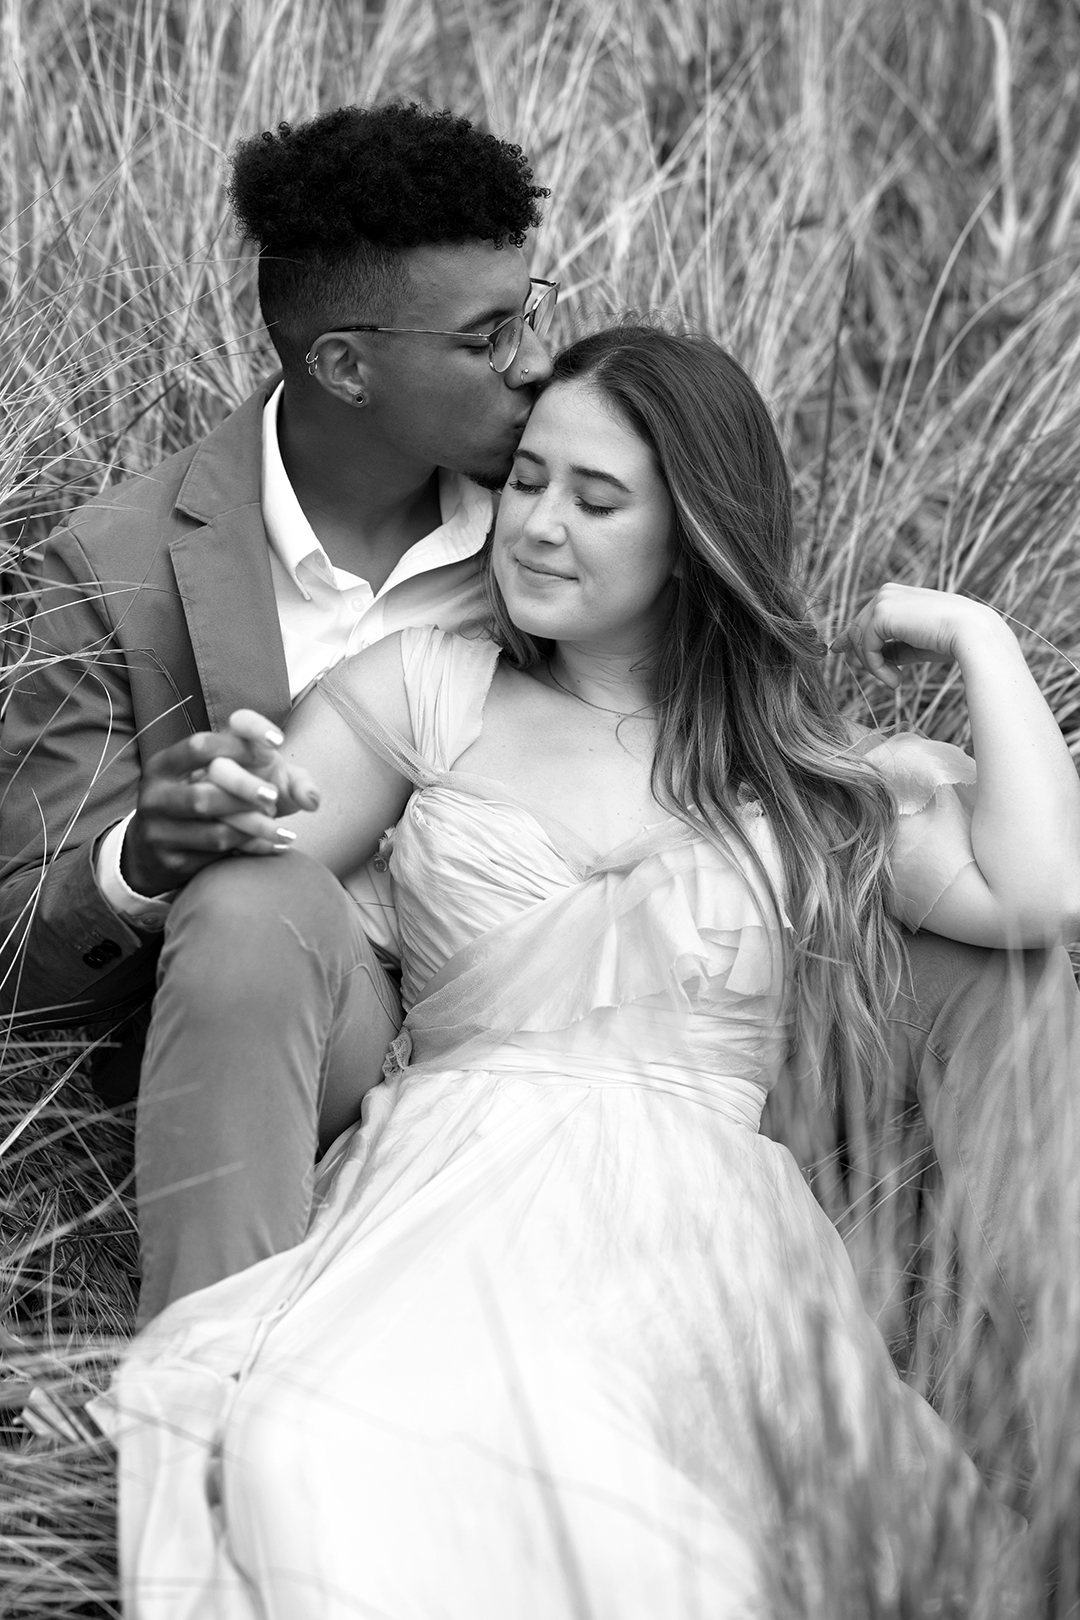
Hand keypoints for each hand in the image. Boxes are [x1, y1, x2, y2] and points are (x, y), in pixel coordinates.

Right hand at [120, 712, 319, 895]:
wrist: (160, 846)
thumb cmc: (211, 796)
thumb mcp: (230, 773)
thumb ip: (275, 770)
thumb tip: (311, 799)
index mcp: (166, 764)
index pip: (201, 746)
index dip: (240, 743)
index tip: (277, 742)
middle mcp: (156, 794)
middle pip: (206, 793)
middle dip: (247, 792)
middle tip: (274, 796)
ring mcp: (159, 830)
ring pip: (216, 832)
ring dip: (256, 829)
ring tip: (284, 831)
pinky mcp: (171, 861)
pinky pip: (218, 858)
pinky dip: (251, 850)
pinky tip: (271, 845)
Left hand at [833, 583, 1003, 689]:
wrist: (972, 634)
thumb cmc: (952, 641)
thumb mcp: (917, 644)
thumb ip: (894, 648)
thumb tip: (872, 660)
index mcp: (898, 595)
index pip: (866, 616)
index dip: (851, 635)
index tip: (838, 649)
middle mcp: (887, 592)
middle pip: (859, 630)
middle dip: (867, 658)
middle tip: (888, 679)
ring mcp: (883, 600)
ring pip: (861, 640)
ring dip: (874, 667)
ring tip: (895, 681)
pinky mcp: (881, 615)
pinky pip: (867, 648)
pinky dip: (876, 668)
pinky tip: (895, 680)